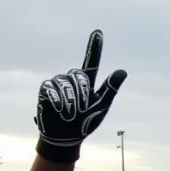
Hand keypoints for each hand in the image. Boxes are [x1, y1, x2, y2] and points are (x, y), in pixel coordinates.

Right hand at [34, 30, 126, 162]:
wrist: (66, 138)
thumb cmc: (85, 124)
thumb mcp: (101, 107)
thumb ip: (110, 89)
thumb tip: (122, 71)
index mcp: (88, 84)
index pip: (92, 62)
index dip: (94, 47)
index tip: (98, 32)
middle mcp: (72, 80)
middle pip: (78, 75)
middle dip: (82, 93)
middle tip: (81, 110)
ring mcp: (58, 84)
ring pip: (65, 82)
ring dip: (71, 101)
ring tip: (71, 114)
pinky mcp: (46, 90)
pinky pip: (52, 88)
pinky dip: (58, 100)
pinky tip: (60, 110)